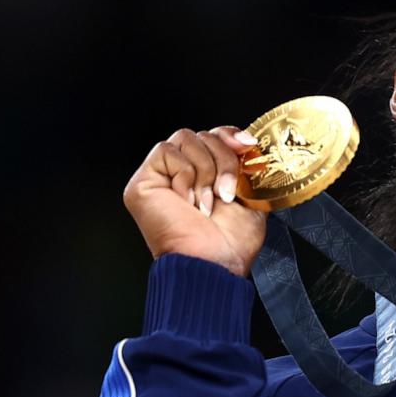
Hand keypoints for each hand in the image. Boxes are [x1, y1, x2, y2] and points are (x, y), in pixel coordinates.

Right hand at [122, 126, 268, 277]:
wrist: (213, 262)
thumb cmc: (230, 243)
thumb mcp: (252, 199)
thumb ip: (247, 170)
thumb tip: (251, 145)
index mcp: (206, 177)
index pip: (213, 136)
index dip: (229, 135)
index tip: (247, 145)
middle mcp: (182, 174)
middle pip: (203, 134)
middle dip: (223, 160)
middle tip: (227, 192)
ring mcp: (161, 176)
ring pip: (185, 138)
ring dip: (205, 171)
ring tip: (206, 203)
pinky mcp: (143, 181)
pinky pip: (166, 151)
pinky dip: (184, 175)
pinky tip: (187, 201)